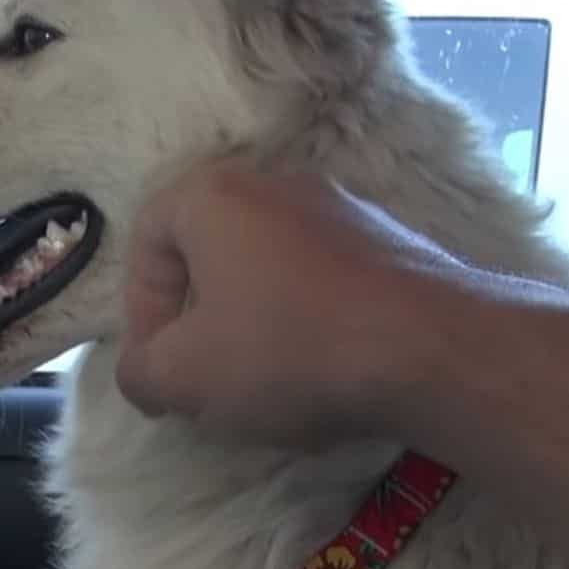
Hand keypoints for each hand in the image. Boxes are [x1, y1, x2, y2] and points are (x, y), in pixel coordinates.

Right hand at [115, 162, 459, 445]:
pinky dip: (312, 325)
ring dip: (257, 324)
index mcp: (215, 194)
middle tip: (208, 378)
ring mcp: (344, 210)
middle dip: (201, 319)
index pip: (148, 236)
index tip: (160, 366)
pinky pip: (328, 283)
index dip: (141, 308)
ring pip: (273, 269)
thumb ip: (140, 373)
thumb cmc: (286, 348)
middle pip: (213, 251)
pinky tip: (327, 374)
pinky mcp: (393, 244)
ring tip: (269, 385)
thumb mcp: (184, 378)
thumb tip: (146, 373)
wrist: (428, 348)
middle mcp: (278, 183)